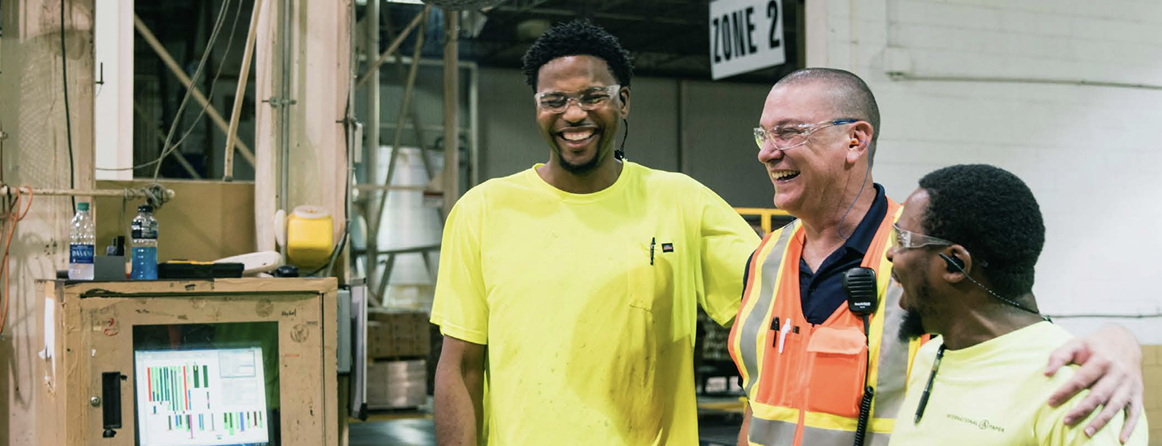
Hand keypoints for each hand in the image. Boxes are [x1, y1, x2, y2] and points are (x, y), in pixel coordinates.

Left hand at [1044, 324, 1141, 442]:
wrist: (1125, 341)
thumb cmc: (1094, 345)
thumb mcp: (1076, 343)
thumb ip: (1059, 356)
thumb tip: (1046, 373)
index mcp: (1102, 360)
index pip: (1081, 379)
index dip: (1065, 391)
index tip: (1050, 402)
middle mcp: (1118, 373)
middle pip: (1099, 395)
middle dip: (1082, 410)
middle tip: (1066, 421)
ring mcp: (1129, 384)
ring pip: (1115, 406)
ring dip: (1101, 421)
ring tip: (1086, 433)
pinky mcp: (1137, 393)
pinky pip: (1135, 412)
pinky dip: (1129, 427)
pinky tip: (1121, 439)